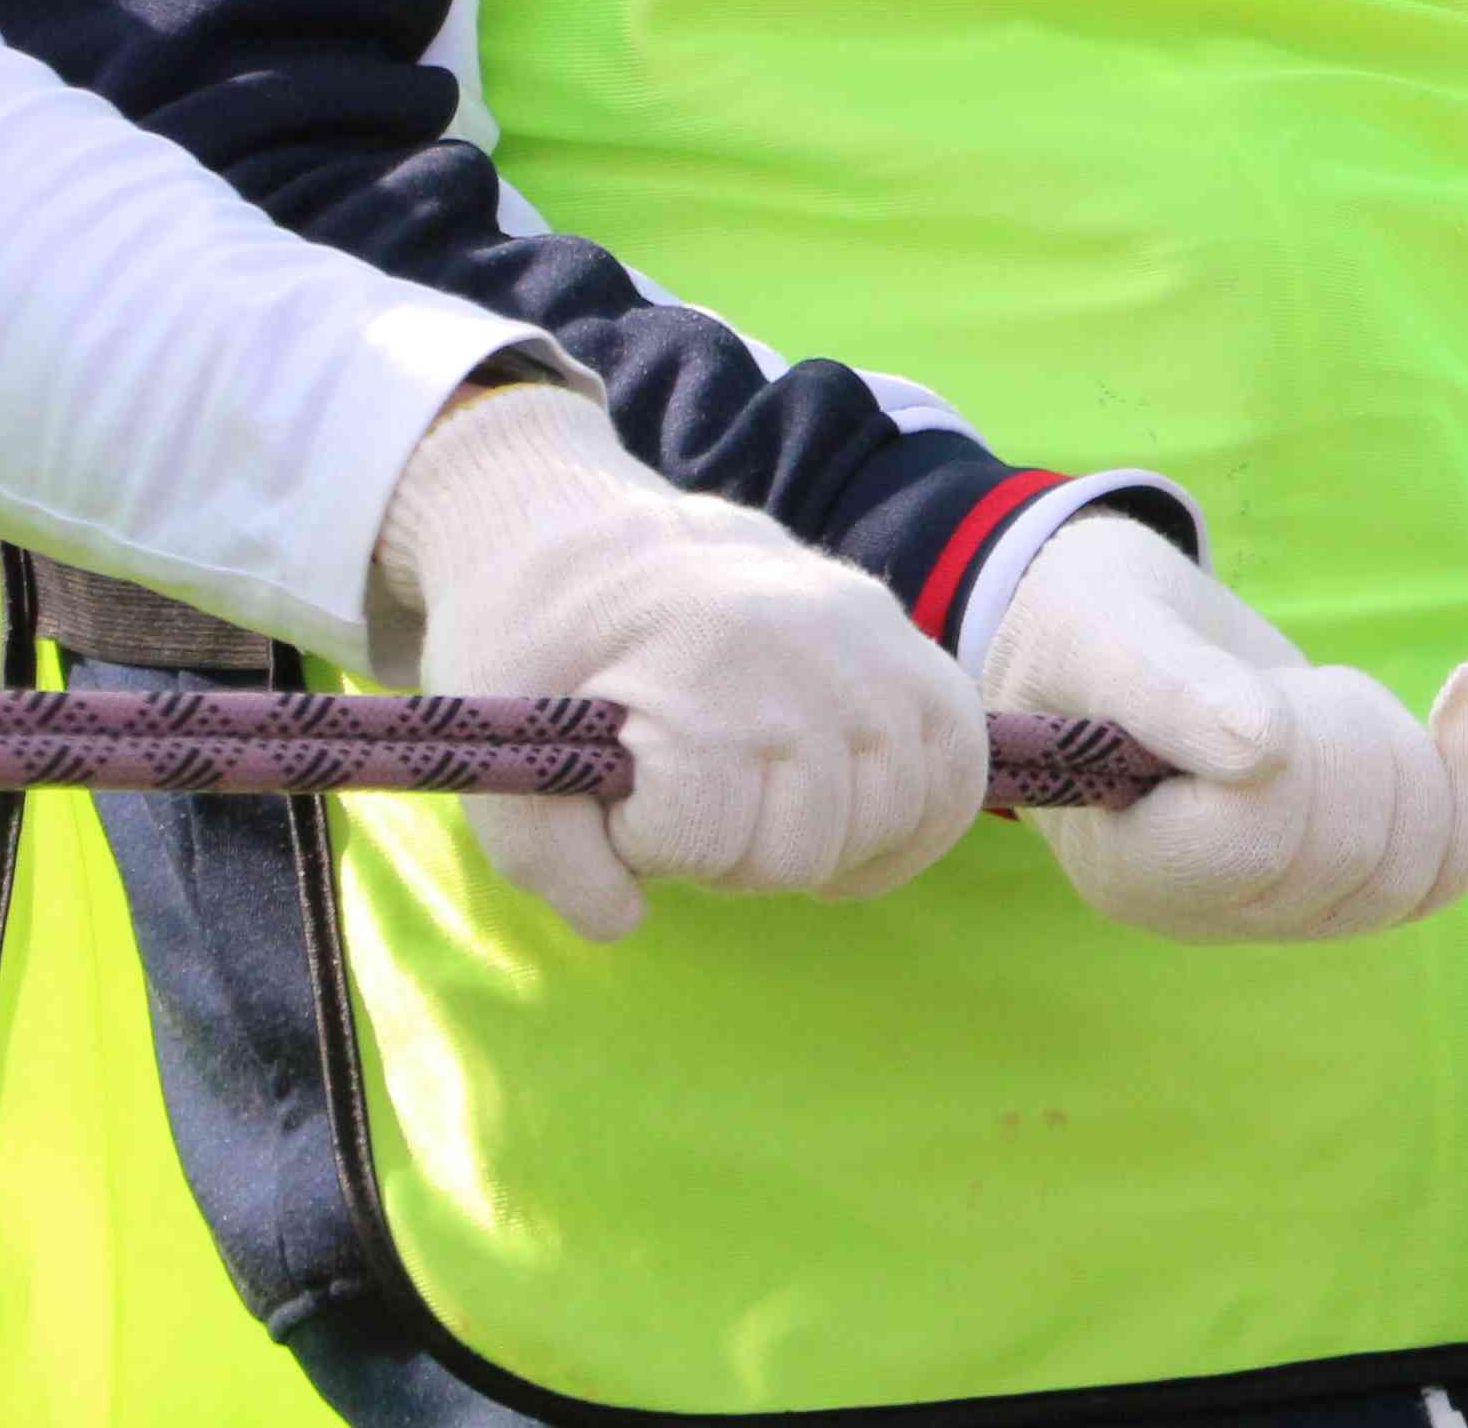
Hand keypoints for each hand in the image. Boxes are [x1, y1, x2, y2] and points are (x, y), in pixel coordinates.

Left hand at [374, 382, 988, 942]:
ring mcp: (877, 642)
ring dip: (818, 850)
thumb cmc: (544, 651)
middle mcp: (812, 643)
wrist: (612, 546)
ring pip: (889, 816)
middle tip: (688, 813)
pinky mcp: (915, 652)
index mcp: (703, 656)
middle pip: (802, 843)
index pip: (701, 831)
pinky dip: (914, 831)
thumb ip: (548, 858)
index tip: (620, 800)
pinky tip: (852, 855)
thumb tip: (625, 922)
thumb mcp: (509, 744)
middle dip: (731, 857)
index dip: (647, 843)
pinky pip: (958, 772)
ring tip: (758, 821)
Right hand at [978, 514, 1467, 942]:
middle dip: (1354, 732)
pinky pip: (1455, 860)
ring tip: (1337, 692)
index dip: (1295, 751)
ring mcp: (1289, 903)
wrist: (1117, 639)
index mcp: (1134, 870)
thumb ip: (1170, 689)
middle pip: (1358, 856)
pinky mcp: (1352, 875)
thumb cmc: (1092, 629)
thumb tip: (1263, 752)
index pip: (1258, 841)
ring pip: (1425, 866)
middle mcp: (1216, 911)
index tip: (1263, 689)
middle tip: (1288, 683)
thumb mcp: (1109, 634)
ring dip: (1411, 748)